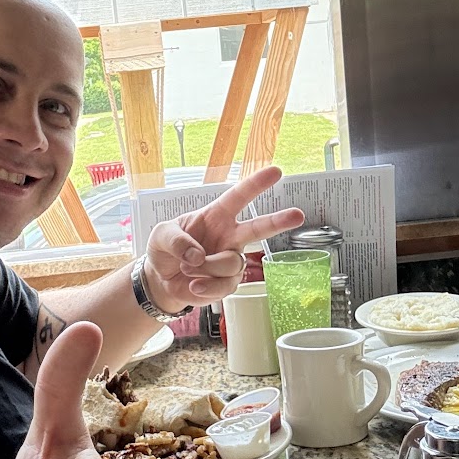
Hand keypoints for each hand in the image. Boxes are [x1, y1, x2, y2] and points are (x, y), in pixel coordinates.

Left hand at [142, 165, 304, 310]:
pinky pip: (223, 286)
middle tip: (298, 214)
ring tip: (188, 269)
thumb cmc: (165, 249)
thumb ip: (176, 240)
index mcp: (216, 216)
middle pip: (258, 228)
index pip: (238, 197)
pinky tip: (193, 284)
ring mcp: (231, 260)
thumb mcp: (161, 235)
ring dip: (206, 268)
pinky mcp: (229, 283)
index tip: (276, 172)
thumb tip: (197, 256)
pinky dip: (204, 287)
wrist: (160, 280)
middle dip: (279, 221)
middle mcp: (229, 236)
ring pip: (231, 263)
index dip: (256, 184)